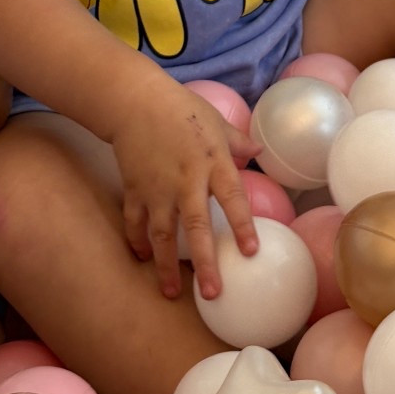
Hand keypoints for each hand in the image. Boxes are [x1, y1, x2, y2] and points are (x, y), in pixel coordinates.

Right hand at [113, 85, 259, 303]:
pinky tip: (143, 258)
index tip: (251, 252)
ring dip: (166, 265)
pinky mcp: (135, 188)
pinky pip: (135, 221)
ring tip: (171, 293)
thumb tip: (259, 151)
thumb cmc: (182, 108)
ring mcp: (158, 187)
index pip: (233, 198)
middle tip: (212, 293)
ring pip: (162, 233)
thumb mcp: (216, 121)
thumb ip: (238, 141)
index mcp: (213, 162)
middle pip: (197, 227)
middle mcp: (187, 180)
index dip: (243, 226)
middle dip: (205, 262)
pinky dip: (137, 241)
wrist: (135, 100)